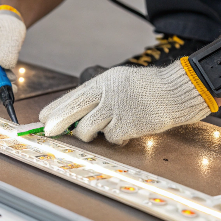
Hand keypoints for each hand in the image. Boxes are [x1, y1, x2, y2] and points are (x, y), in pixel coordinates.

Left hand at [39, 62, 211, 143]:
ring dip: (91, 133)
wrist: (177, 91)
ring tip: (100, 131)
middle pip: (74, 112)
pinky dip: (116, 139)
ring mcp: (117, 111)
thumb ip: (101, 95)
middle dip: (58, 123)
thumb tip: (78, 113)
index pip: (74, 96)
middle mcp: (108, 95)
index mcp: (105, 82)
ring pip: (89, 129)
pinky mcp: (128, 126)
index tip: (42, 118)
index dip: (57, 108)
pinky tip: (126, 131)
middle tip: (47, 131)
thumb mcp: (121, 82)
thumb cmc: (150, 88)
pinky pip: (112, 138)